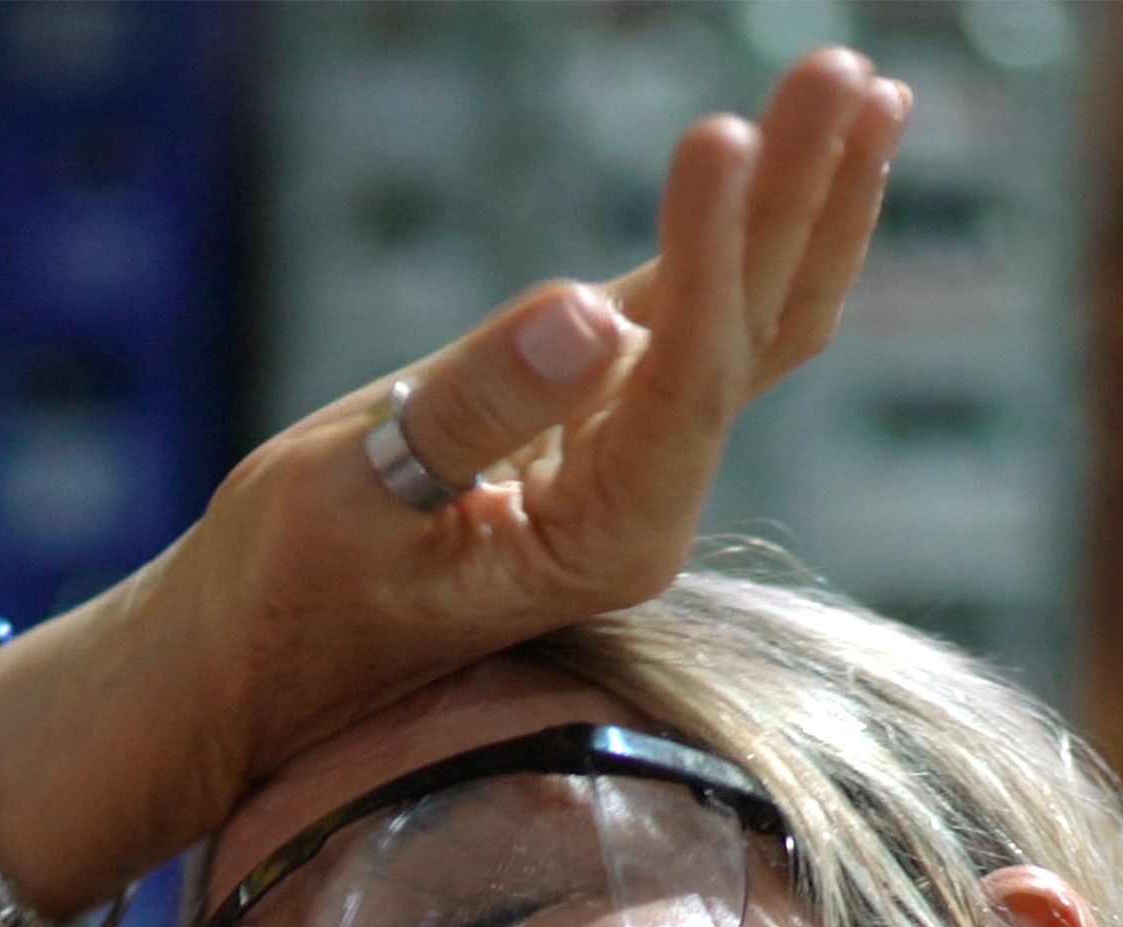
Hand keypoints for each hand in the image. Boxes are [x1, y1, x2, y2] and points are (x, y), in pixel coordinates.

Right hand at [158, 48, 911, 806]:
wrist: (258, 663)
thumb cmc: (287, 596)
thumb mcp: (354, 502)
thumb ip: (473, 411)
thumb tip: (592, 312)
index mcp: (605, 539)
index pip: (687, 379)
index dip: (713, 253)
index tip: (721, 133)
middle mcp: (647, 501)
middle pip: (760, 330)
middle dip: (805, 193)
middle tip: (846, 67)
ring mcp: (635, 456)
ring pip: (753, 316)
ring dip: (807, 197)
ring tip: (864, 84)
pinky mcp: (600, 415)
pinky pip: (700, 314)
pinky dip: (747, 229)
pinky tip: (794, 156)